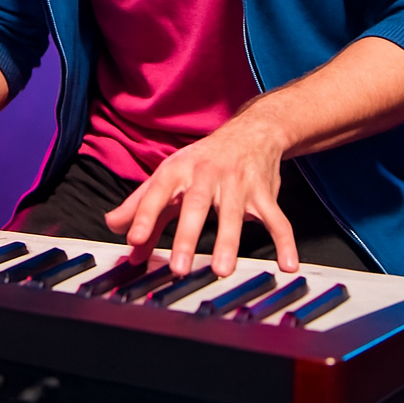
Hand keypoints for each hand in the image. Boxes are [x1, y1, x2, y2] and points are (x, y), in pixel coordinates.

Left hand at [104, 105, 297, 277]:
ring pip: (235, 214)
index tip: (134, 240)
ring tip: (222, 270)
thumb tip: (115, 229)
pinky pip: (277, 219)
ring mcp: (238, 183)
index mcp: (179, 169)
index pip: (158, 192)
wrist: (251, 131)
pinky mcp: (265, 193)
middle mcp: (208, 174)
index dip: (145, 216)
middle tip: (178, 267)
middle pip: (196, 204)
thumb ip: (142, 205)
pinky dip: (285, 242)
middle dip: (187, 236)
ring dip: (229, 242)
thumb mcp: (170, 176)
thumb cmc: (203, 160)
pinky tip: (288, 265)